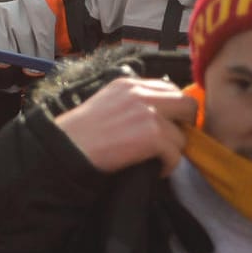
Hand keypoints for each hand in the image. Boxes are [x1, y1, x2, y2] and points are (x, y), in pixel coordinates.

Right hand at [52, 77, 191, 174]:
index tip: (166, 126)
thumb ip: (133, 102)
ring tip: (153, 159)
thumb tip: (161, 114)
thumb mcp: (107, 103)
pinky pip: (176, 154)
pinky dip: (166, 166)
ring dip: (172, 150)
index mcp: (128, 84)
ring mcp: (148, 113)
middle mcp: (140, 93)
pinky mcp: (152, 135)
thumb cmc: (79, 134)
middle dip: (182, 125)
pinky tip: (151, 168)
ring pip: (183, 134)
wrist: (64, 149)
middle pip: (187, 104)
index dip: (173, 110)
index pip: (170, 88)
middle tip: (167, 142)